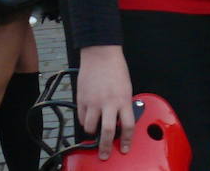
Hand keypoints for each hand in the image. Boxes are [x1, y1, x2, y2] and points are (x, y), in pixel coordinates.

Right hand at [77, 45, 134, 159]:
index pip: (128, 126)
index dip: (128, 140)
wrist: (101, 55)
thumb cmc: (116, 70)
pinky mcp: (81, 100)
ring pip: (90, 127)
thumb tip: (121, 120)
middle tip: (105, 155)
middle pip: (108, 131)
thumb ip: (123, 105)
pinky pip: (81, 118)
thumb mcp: (126, 88)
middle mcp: (109, 103)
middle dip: (106, 147)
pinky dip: (84, 122)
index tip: (126, 149)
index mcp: (123, 100)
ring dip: (92, 133)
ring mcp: (93, 102)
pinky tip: (88, 119)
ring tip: (95, 132)